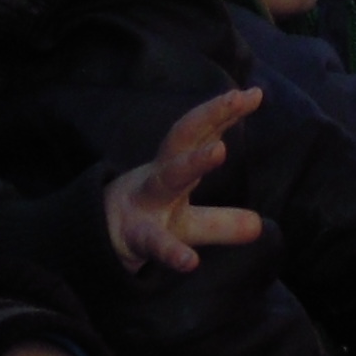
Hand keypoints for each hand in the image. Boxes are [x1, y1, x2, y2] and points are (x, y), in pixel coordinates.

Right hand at [104, 87, 269, 273]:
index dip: (224, 112)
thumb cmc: (145, 223)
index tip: (255, 93)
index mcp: (172, 168)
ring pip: (167, 177)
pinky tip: (190, 262)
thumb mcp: (187, 224)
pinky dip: (171, 251)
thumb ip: (221, 221)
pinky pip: (153, 242)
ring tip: (219, 150)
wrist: (95, 243)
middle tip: (237, 98)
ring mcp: (145, 203)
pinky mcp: (134, 237)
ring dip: (192, 162)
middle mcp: (160, 178)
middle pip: (182, 139)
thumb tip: (260, 226)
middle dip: (208, 116)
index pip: (200, 133)